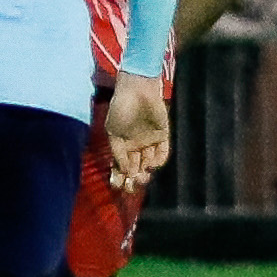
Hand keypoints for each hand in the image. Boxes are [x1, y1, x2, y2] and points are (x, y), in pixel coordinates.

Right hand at [106, 72, 171, 191]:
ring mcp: (149, 140)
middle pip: (135, 167)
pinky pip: (162, 152)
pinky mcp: (162, 135)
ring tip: (142, 176)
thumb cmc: (120, 109)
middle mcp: (135, 145)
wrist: (137, 90)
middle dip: (133, 178)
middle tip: (132, 186)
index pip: (120, 165)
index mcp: (121, 144)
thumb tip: (125, 172)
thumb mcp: (113, 132)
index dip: (119, 177)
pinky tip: (153, 164)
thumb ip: (119, 153)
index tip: (119, 186)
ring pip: (148, 162)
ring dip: (146, 171)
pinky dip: (158, 160)